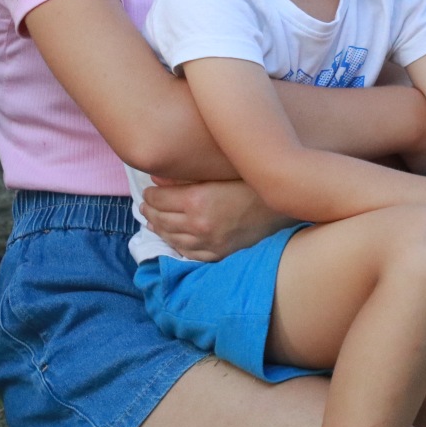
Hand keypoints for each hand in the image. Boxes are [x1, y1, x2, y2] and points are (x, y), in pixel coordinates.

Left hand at [142, 178, 288, 260]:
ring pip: (170, 238)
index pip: (159, 199)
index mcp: (197, 200)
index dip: (151, 193)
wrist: (280, 206)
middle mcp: (198, 225)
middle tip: (145, 205)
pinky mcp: (217, 254)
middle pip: (161, 219)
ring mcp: (207, 243)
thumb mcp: (218, 172)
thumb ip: (186, 176)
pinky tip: (172, 238)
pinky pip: (187, 253)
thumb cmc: (251, 182)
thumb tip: (157, 178)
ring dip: (157, 228)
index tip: (149, 190)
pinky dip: (175, 245)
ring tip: (152, 220)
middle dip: (150, 211)